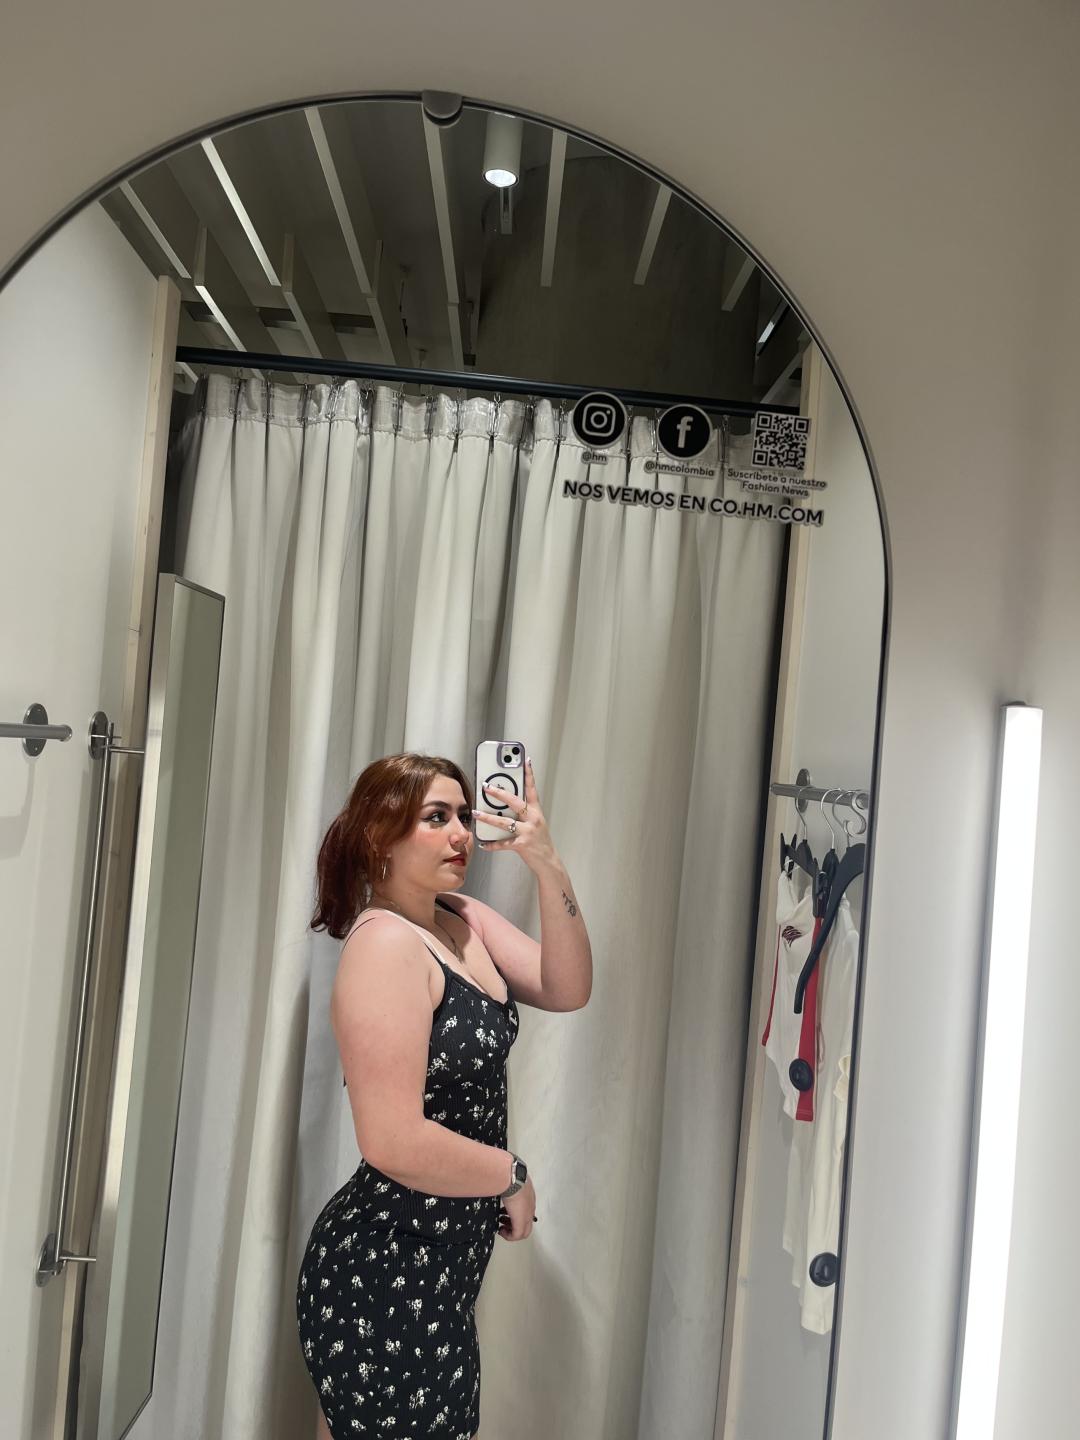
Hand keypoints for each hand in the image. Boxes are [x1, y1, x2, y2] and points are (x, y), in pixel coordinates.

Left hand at [473, 756, 557, 873]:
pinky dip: (491, 844)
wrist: (549, 862)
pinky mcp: (522, 845)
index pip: (532, 789)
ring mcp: (528, 832)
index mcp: (536, 812)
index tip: (525, 761)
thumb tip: (503, 806)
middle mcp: (533, 819)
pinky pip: (503, 843)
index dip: (529, 774)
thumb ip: (523, 814)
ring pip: (505, 822)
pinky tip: (483, 843)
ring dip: (488, 817)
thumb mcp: (535, 824)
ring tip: (475, 813)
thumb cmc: (540, 842)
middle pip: (515, 802)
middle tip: (486, 787)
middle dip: (499, 793)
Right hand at [497, 1174, 536, 1241]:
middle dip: (514, 1227)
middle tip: (504, 1223)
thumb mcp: (511, 1183)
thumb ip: (509, 1187)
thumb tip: (500, 1184)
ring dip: (511, 1230)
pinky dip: (508, 1236)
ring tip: (501, 1224)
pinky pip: (516, 1235)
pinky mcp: (521, 1222)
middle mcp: (530, 1209)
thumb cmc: (511, 1178)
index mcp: (529, 1199)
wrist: (513, 1180)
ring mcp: (527, 1216)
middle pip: (527, 1226)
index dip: (516, 1216)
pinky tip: (501, 1230)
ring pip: (523, 1232)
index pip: (527, 1212)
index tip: (505, 1214)